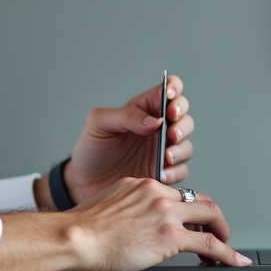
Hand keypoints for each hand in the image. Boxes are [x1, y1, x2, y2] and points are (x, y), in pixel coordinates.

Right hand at [0, 177, 250, 270]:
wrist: (76, 237)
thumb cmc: (83, 229)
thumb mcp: (109, 204)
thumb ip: (129, 207)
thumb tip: (136, 222)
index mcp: (142, 185)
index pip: (177, 194)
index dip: (190, 209)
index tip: (194, 220)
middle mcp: (157, 193)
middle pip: (199, 200)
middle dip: (213, 217)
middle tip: (218, 231)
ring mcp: (166, 212)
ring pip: (210, 215)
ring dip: (223, 232)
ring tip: (228, 247)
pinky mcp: (171, 236)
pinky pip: (209, 243)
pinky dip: (226, 252)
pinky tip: (233, 260)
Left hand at [63, 75, 193, 203]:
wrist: (84, 182)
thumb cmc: (91, 148)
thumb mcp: (99, 123)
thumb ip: (126, 115)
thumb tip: (155, 121)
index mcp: (143, 109)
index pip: (168, 90)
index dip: (174, 88)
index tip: (170, 97)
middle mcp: (157, 128)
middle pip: (183, 116)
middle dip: (182, 122)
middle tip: (171, 132)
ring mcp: (162, 151)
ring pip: (186, 144)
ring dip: (181, 148)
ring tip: (166, 156)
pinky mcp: (163, 173)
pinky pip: (180, 171)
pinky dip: (175, 171)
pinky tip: (162, 174)